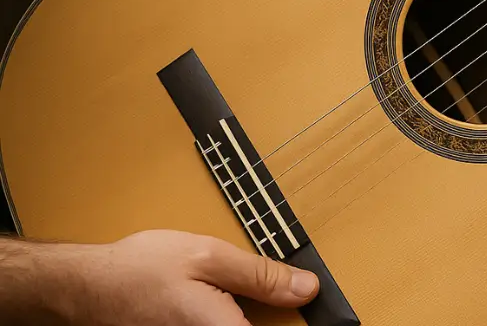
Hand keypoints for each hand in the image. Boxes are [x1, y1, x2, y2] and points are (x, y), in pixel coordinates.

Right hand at [50, 230, 318, 324]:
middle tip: (280, 296)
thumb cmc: (138, 270)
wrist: (85, 287)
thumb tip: (306, 287)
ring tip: (240, 297)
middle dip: (269, 316)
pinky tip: (224, 305)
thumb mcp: (208, 256)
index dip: (295, 321)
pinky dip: (230, 318)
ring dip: (247, 316)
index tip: (311, 311)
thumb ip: (261, 275)